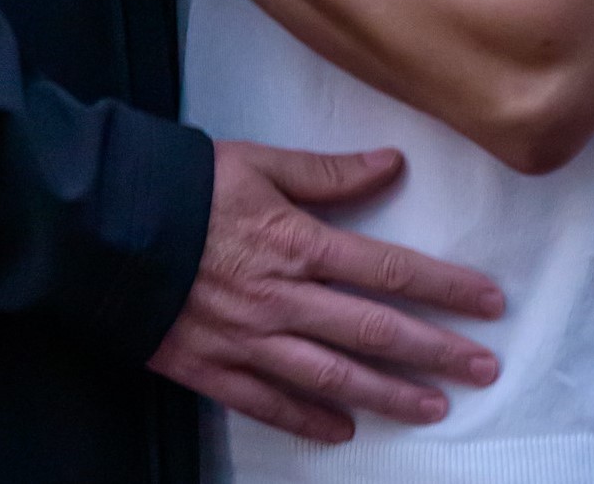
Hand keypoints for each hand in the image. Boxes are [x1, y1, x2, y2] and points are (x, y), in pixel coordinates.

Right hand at [154, 141, 502, 442]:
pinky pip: (270, 404)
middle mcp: (283, 300)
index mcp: (296, 244)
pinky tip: (342, 433)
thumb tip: (391, 164)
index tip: (489, 301)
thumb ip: (326, 172)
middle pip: (374, 331)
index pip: (387, 270)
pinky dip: (309, 421)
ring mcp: (250, 341)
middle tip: (483, 366)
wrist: (104, 226)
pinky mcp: (213, 368)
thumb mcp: (258, 162)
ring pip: (334, 377)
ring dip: (388, 395)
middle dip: (435, 351)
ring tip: (433, 408)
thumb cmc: (183, 186)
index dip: (443, 287)